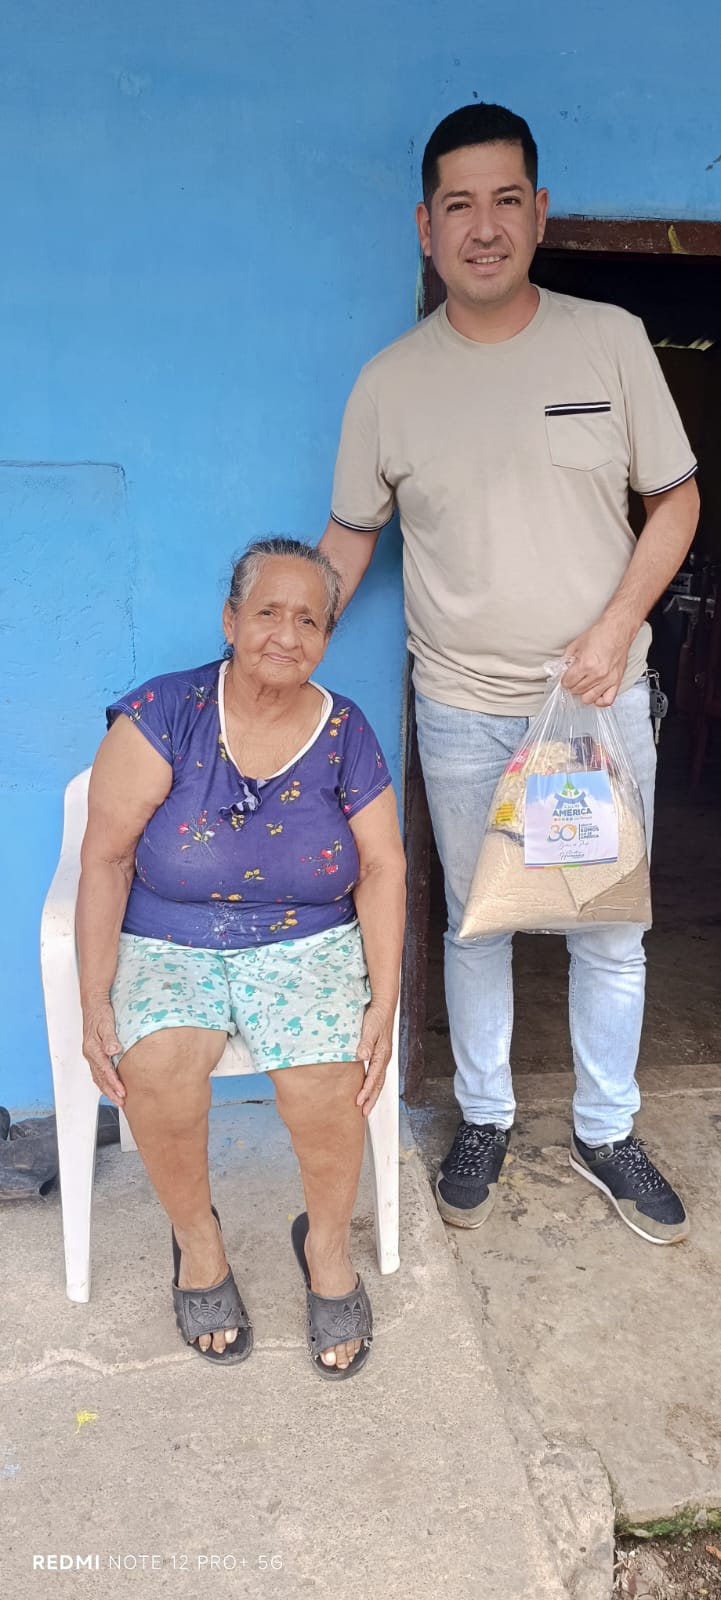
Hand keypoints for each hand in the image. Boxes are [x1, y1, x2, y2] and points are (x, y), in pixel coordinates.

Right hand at [81, 997, 125, 1107]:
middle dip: (110, 1091)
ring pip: (98, 1077)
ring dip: (107, 1089)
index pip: (104, 1070)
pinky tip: (110, 1086)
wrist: (94, 1003)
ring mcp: (91, 1054)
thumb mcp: (107, 1023)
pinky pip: (97, 1072)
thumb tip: (113, 1050)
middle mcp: (90, 1053)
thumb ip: (110, 1038)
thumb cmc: (101, 1012)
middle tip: (121, 1102)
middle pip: (100, 1078)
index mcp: (92, 1048)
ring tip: (117, 1099)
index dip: (114, 1083)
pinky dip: (104, 1082)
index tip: (122, 1092)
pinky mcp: (93, 1053)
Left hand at [355, 1001, 394, 1116]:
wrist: (383, 1007)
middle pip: (379, 1084)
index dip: (366, 1091)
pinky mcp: (379, 1054)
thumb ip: (366, 1043)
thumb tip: (362, 1056)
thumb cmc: (376, 1016)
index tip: (358, 1102)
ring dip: (372, 1094)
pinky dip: (372, 1084)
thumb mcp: (369, 1028)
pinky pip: (377, 1074)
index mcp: (381, 1054)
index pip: (374, 1078)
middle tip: (364, 1112)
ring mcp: (382, 1057)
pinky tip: (366, 1088)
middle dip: (371, 1099)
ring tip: (365, 1106)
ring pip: (378, 1080)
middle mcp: (384, 1058)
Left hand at [561, 614, 634, 705]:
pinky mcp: (617, 681)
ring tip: (583, 685)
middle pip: (577, 691)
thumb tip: (562, 671)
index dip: (564, 680)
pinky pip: (607, 701)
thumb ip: (567, 660)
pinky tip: (595, 694)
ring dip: (583, 693)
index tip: (566, 677)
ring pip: (589, 698)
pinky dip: (599, 701)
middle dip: (572, 685)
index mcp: (586, 664)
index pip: (568, 682)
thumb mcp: (576, 644)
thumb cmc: (600, 634)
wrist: (618, 630)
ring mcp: (608, 679)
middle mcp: (597, 674)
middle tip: (574, 679)